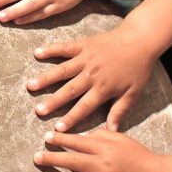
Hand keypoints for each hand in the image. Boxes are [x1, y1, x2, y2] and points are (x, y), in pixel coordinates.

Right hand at [28, 29, 154, 131]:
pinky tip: (36, 53)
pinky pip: (64, 48)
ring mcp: (86, 59)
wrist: (140, 40)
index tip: (58, 129)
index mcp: (103, 89)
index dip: (70, 119)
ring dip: (46, 78)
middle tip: (38, 110)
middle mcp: (91, 75)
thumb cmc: (138, 68)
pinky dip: (51, 50)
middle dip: (53, 102)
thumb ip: (120, 111)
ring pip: (62, 70)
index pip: (83, 107)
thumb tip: (112, 131)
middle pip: (69, 91)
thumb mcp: (133, 93)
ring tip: (31, 85)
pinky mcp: (83, 45)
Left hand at [34, 129, 157, 171]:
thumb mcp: (121, 139)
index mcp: (104, 149)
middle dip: (53, 158)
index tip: (46, 138)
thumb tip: (82, 135)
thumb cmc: (139, 156)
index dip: (61, 139)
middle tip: (35, 158)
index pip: (78, 142)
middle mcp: (102, 165)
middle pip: (73, 160)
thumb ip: (101, 135)